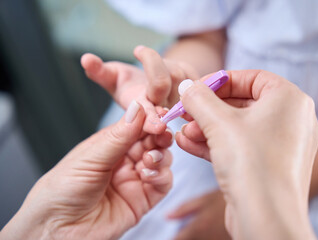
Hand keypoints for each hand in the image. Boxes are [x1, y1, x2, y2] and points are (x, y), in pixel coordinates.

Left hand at [1, 101, 172, 239]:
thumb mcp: (90, 158)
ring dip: (161, 155)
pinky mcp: (143, 199)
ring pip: (161, 159)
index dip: (149, 119)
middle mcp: (124, 160)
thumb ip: (118, 136)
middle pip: (152, 140)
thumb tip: (138, 107)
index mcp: (109, 144)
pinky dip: (162, 176)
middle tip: (161, 134)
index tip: (158, 117)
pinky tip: (149, 175)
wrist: (57, 231)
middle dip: (159, 135)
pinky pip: (163, 183)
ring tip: (149, 159)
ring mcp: (135, 179)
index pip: (136, 125)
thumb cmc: (61, 192)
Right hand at [81, 46, 198, 133]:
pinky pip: (189, 69)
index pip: (149, 118)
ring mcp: (180, 98)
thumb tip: (86, 59)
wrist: (151, 84)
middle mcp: (164, 108)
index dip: (151, 120)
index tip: (154, 120)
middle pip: (163, 84)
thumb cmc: (129, 84)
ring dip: (160, 60)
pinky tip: (164, 63)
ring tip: (147, 58)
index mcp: (143, 112)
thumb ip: (99, 71)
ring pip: (178, 73)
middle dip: (153, 65)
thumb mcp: (112, 78)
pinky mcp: (194, 87)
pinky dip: (175, 60)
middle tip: (140, 52)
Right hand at [177, 70, 317, 238]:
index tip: (196, 88)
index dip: (220, 80)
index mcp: (289, 100)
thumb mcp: (219, 123)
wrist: (266, 219)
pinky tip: (187, 143)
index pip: (251, 77)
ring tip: (182, 131)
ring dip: (206, 128)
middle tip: (184, 111)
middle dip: (207, 109)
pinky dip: (214, 144)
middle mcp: (290, 120)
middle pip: (241, 103)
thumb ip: (200, 98)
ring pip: (237, 128)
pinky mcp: (268, 165)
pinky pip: (240, 147)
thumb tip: (187, 86)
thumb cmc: (251, 164)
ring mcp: (281, 145)